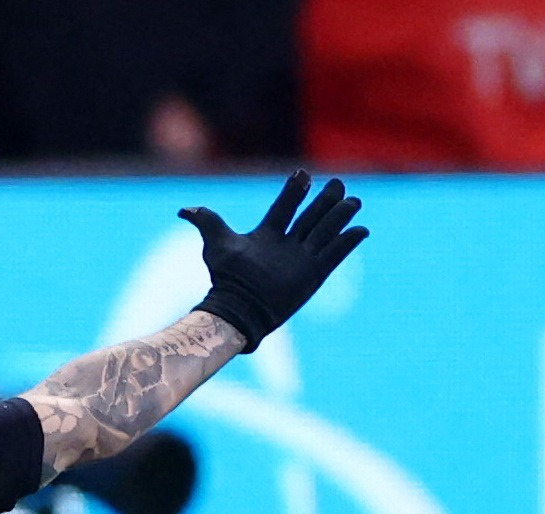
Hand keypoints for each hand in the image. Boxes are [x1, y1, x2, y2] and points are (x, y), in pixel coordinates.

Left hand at [179, 172, 365, 352]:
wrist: (238, 308)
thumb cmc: (226, 278)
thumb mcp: (216, 245)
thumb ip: (207, 222)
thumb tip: (183, 210)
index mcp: (268, 234)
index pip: (285, 207)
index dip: (294, 191)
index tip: (303, 174)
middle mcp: (287, 245)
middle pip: (311, 216)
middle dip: (325, 200)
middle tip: (338, 182)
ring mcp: (302, 259)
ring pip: (325, 232)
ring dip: (339, 216)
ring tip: (353, 200)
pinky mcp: (313, 275)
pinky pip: (334, 255)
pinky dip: (347, 243)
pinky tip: (361, 230)